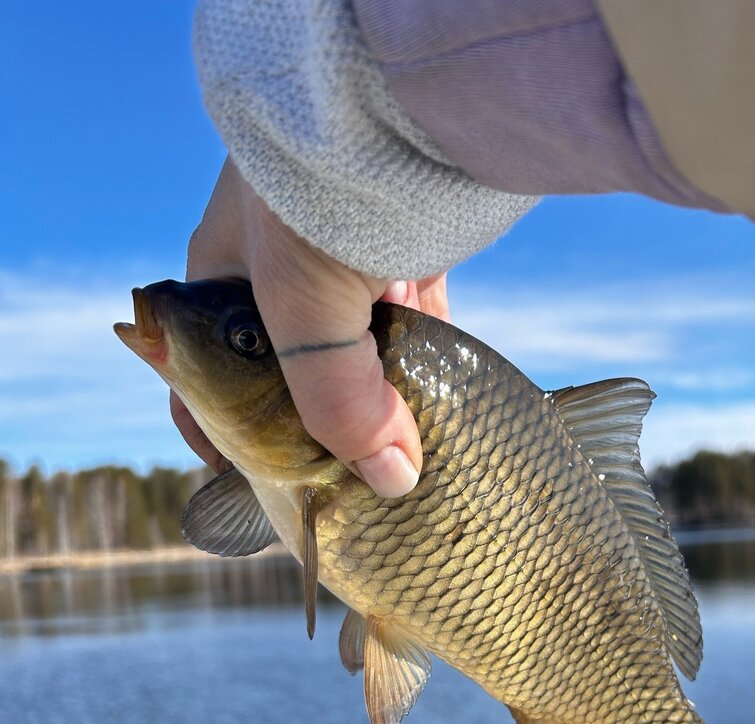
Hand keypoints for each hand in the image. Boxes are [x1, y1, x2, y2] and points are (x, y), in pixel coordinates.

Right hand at [171, 158, 449, 494]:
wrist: (390, 90)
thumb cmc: (310, 191)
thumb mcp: (305, 307)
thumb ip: (341, 402)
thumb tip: (392, 482)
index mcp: (217, 289)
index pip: (199, 382)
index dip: (224, 438)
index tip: (261, 488)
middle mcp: (277, 281)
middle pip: (291, 380)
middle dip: (318, 434)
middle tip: (349, 487)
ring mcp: (343, 266)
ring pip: (358, 359)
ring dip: (381, 407)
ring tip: (403, 460)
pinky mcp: (404, 253)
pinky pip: (413, 327)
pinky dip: (425, 368)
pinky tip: (441, 409)